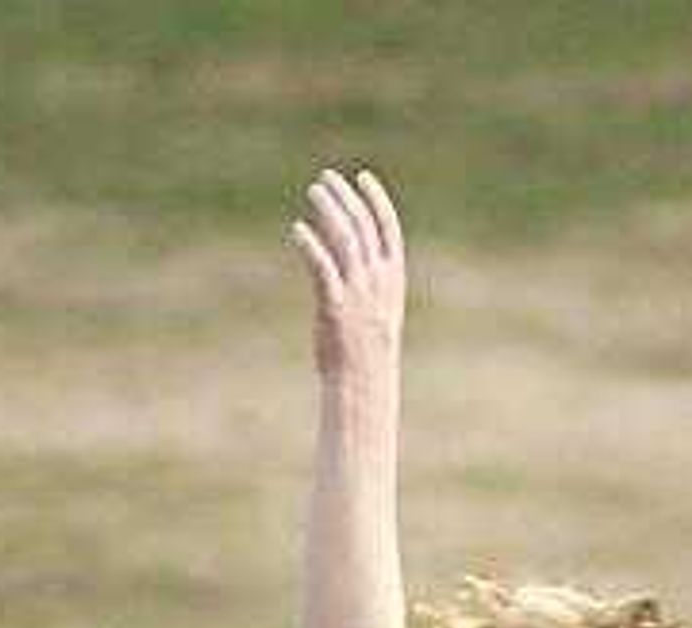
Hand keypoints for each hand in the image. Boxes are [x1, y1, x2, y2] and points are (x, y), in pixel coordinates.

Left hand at [291, 166, 405, 381]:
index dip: (377, 200)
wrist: (363, 385)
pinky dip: (311, 245)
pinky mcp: (335, 306)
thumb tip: (349, 253)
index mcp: (393, 280)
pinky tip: (298, 229)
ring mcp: (358, 294)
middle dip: (345, 197)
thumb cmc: (367, 350)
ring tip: (313, 192)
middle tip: (324, 179)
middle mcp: (378, 283)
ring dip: (329, 211)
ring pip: (345, 240)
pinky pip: (323, 267)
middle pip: (364, 227)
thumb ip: (368, 281)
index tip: (362, 177)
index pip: (390, 230)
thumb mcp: (377, 310)